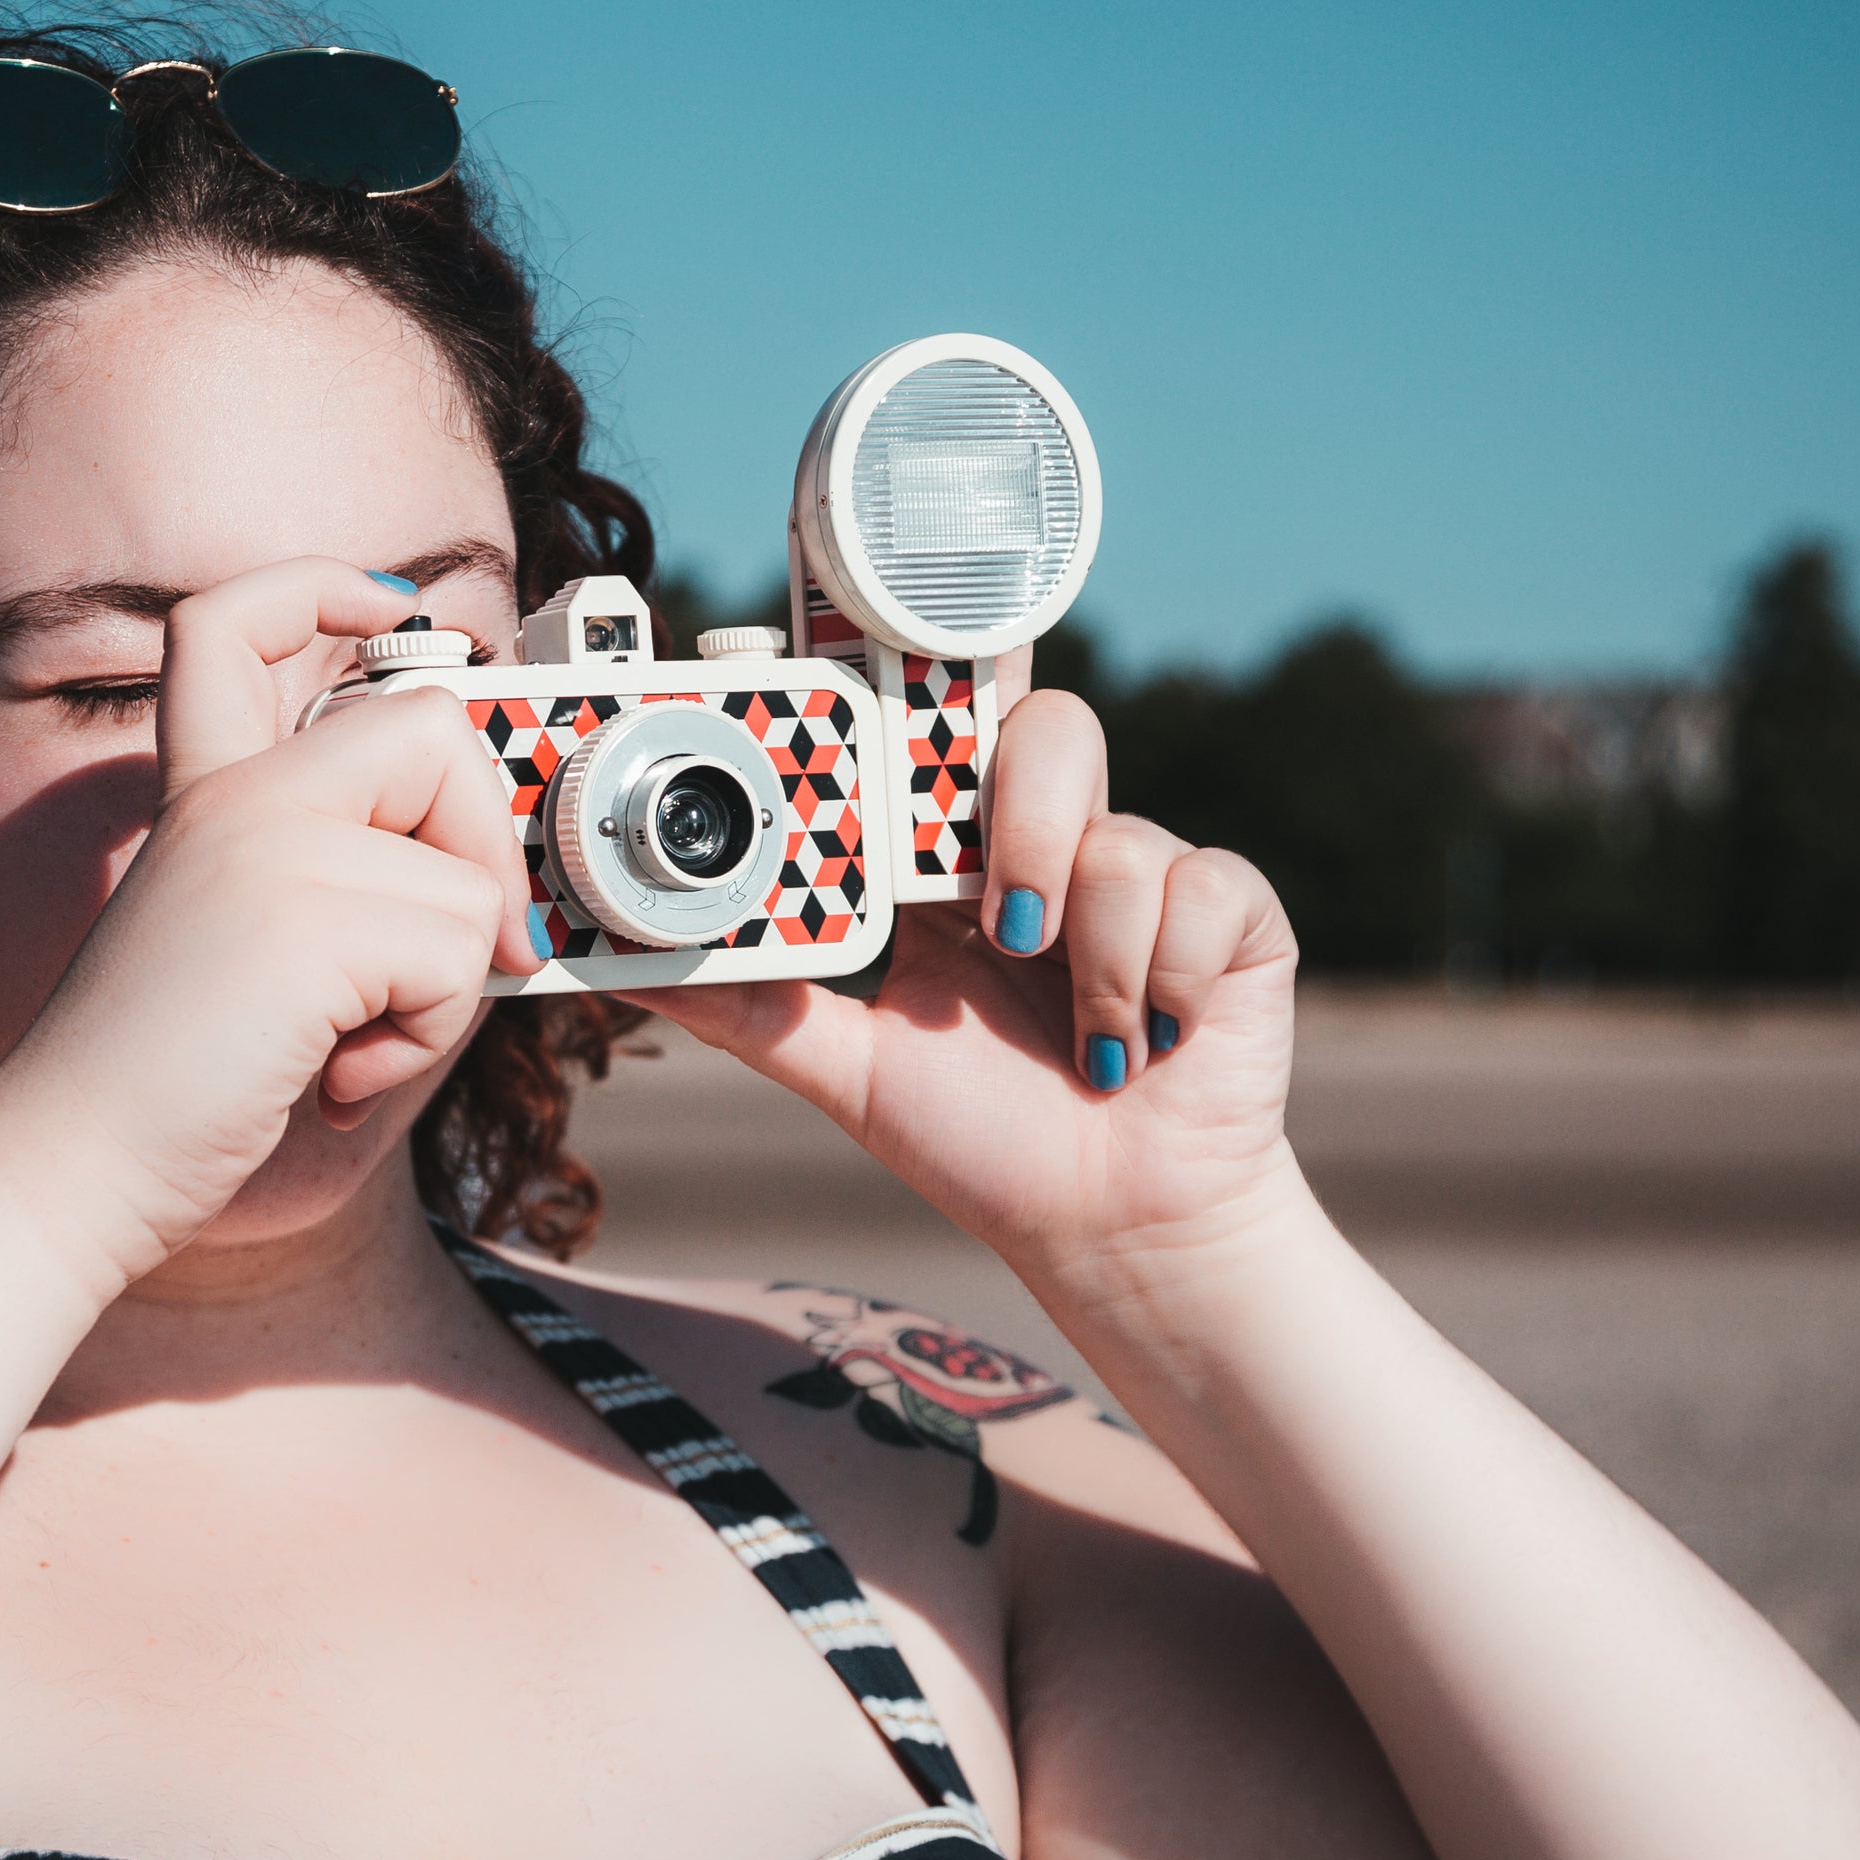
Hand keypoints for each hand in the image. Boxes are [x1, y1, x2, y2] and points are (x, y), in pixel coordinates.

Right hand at [0, 559, 541, 1285]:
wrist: (72, 1169)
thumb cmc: (167, 1090)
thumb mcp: (261, 952)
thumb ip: (352, 890)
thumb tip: (503, 901)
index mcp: (200, 793)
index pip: (233, 621)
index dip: (322, 588)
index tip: (391, 608)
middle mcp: (231, 797)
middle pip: (427, 727)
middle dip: (478, 848)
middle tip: (450, 955)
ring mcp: (264, 846)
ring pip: (466, 876)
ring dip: (444, 989)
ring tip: (350, 1042)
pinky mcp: (303, 918)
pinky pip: (458, 955)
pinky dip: (425, 1039)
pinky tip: (335, 1076)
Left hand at [632, 682, 1304, 1283]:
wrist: (1114, 1232)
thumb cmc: (991, 1145)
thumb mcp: (848, 1073)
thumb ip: (752, 1008)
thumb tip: (627, 969)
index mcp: (958, 861)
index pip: (942, 728)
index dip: (924, 669)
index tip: (873, 627)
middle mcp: (1052, 845)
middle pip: (1042, 725)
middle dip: (1013, 817)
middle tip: (993, 922)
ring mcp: (1147, 871)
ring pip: (1118, 823)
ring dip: (1087, 947)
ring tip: (1076, 1033)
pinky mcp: (1232, 911)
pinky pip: (1197, 886)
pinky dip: (1162, 981)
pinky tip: (1149, 1042)